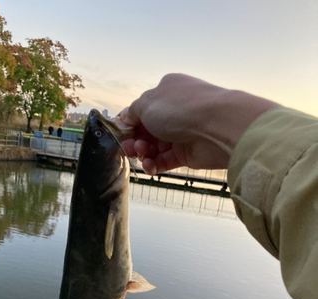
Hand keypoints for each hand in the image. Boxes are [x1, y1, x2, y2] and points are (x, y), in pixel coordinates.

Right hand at [118, 73, 278, 174]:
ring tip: (141, 154)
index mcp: (167, 91)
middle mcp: (175, 111)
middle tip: (128, 148)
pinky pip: (165, 161)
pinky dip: (154, 164)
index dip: (129, 122)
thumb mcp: (146, 103)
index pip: (142, 109)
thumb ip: (132, 112)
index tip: (120, 133)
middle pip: (147, 130)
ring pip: (155, 146)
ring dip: (144, 152)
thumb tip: (124, 119)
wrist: (217, 127)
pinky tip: (149, 166)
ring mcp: (182, 133)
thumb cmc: (182, 108)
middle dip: (134, 140)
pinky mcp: (187, 154)